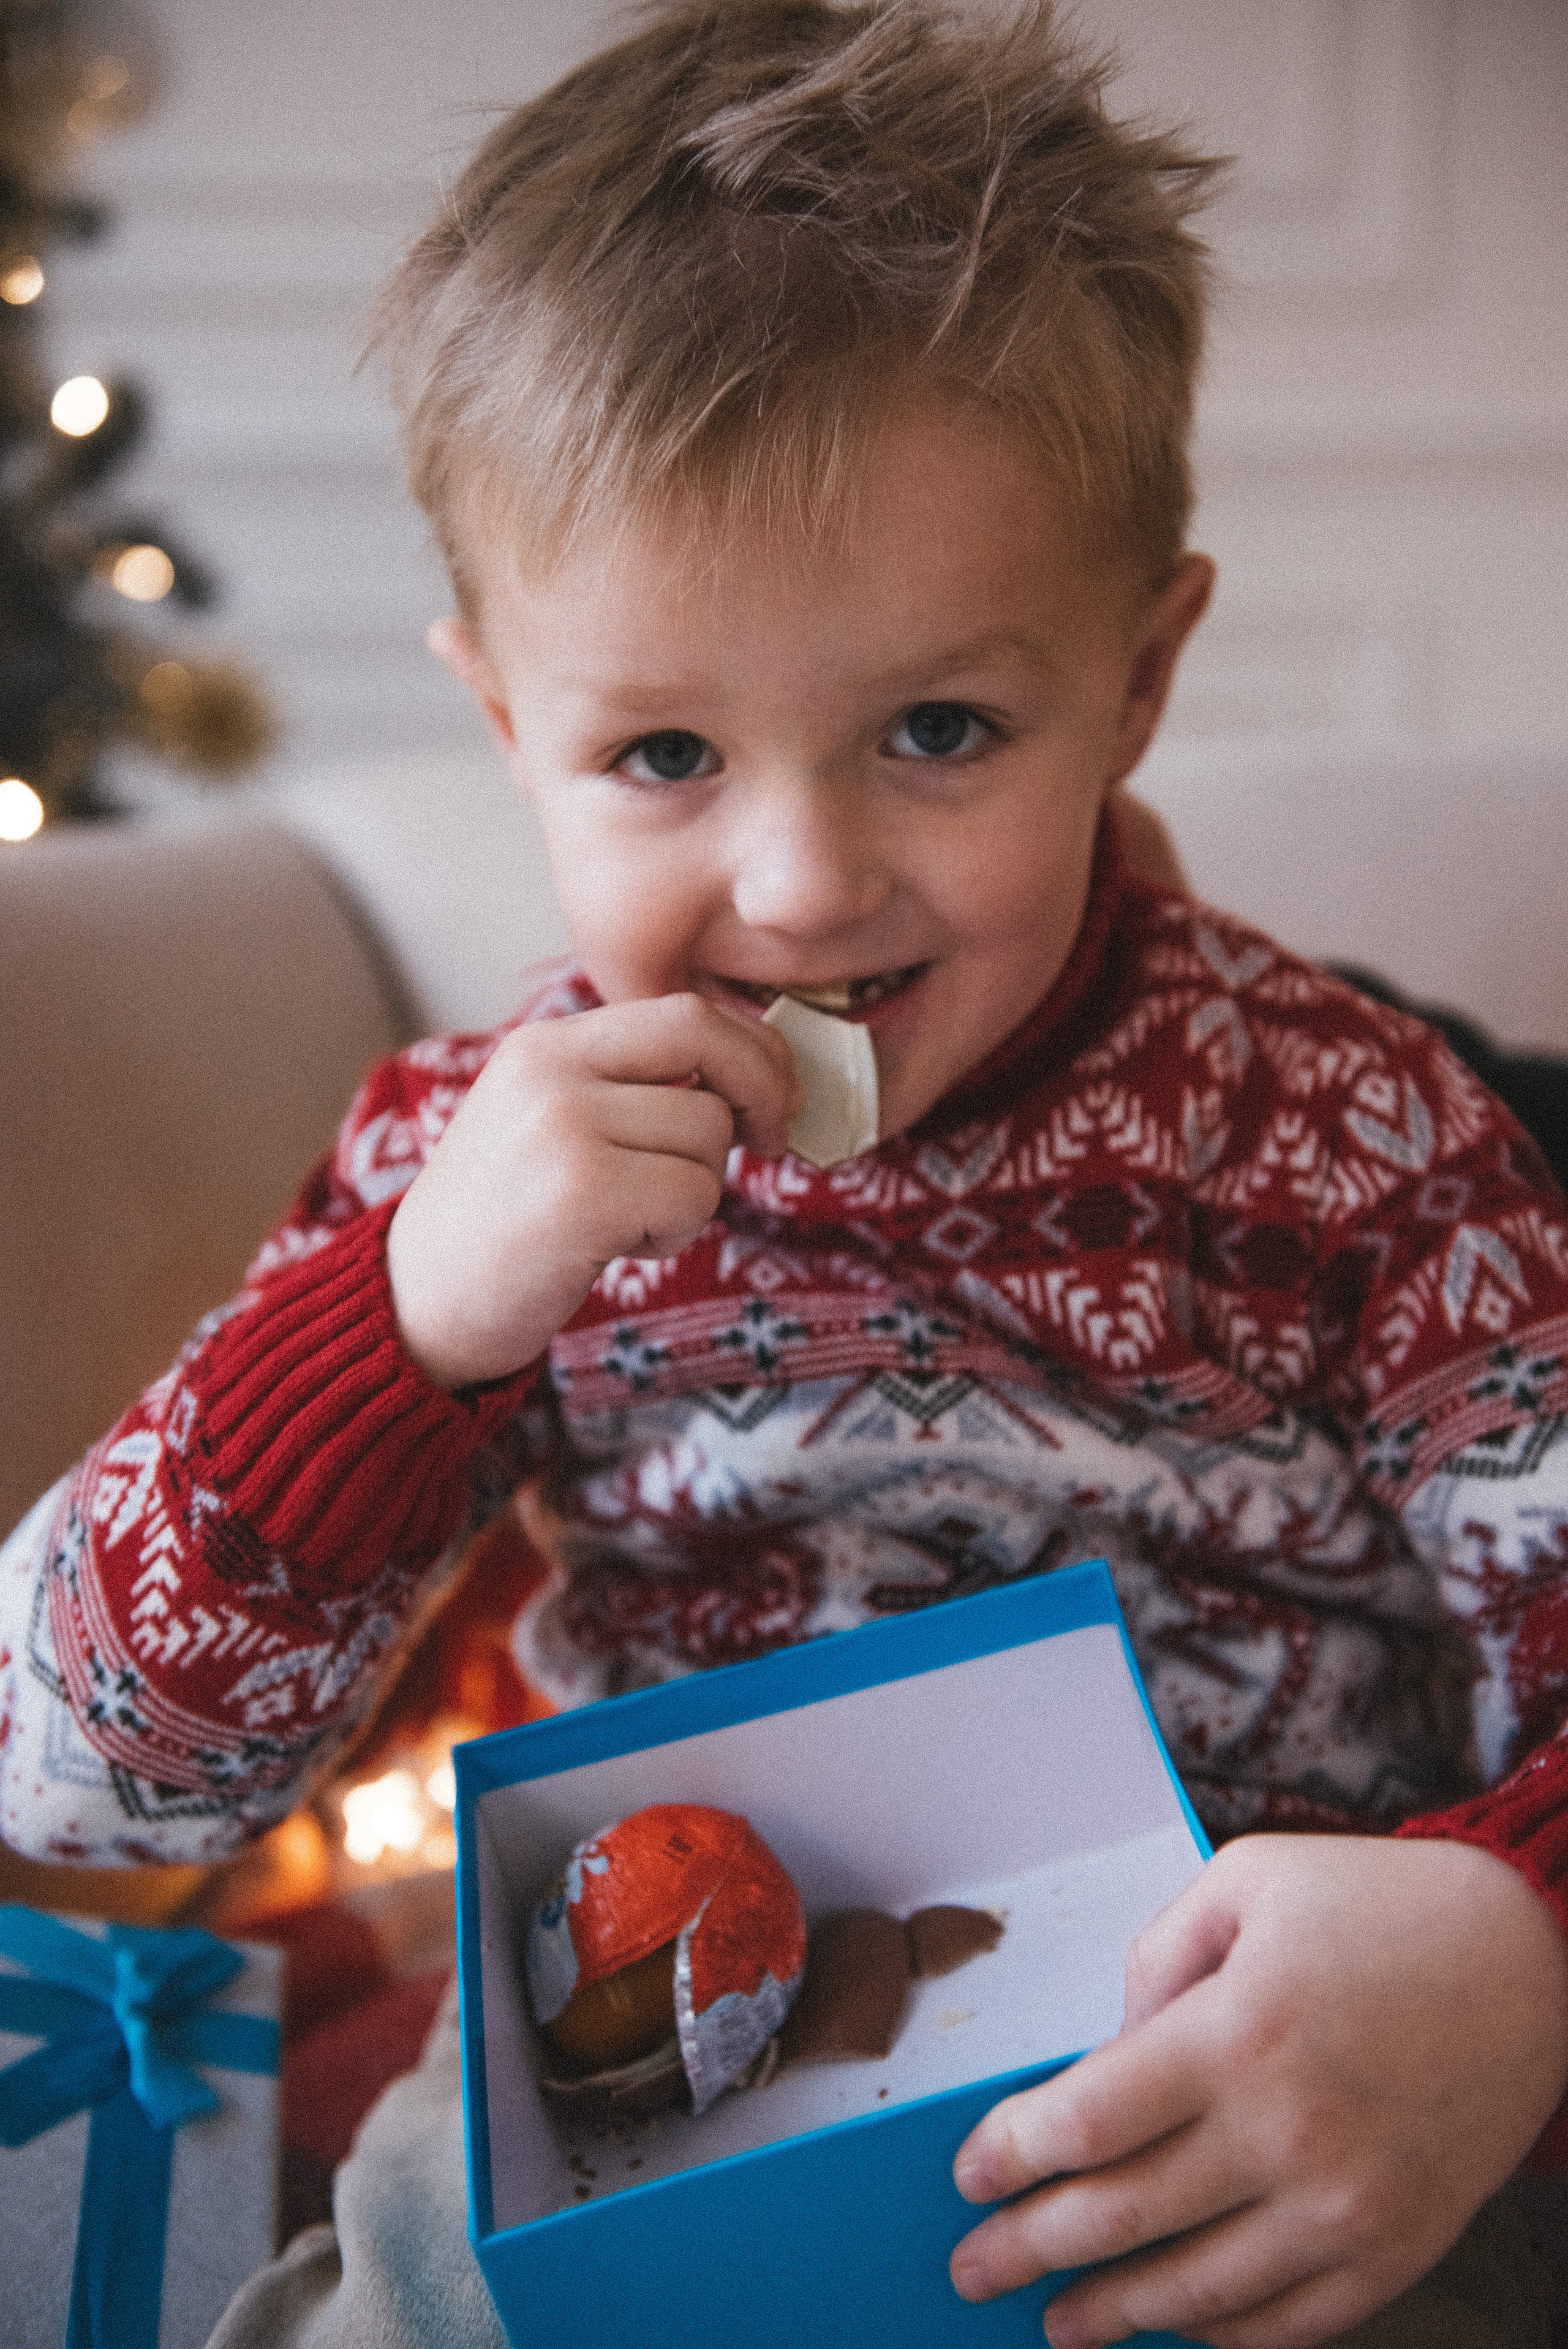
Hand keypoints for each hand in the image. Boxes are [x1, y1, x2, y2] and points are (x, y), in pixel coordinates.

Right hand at [386, 993, 796, 1386]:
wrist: (418, 1304)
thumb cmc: (505, 1225)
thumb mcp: (550, 1124)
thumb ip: (628, 1087)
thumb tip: (755, 1072)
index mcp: (545, 1044)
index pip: (684, 1010)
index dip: (751, 1049)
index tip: (769, 1095)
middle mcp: (551, 1069)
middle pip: (709, 1042)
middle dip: (763, 1090)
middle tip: (769, 1140)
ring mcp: (564, 1125)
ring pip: (709, 1133)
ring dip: (696, 1189)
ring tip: (627, 1218)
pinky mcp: (584, 1191)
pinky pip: (695, 1194)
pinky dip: (675, 1231)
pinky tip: (617, 1244)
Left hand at [949, 1833, 1567, 2348]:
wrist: (1536, 1958)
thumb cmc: (1383, 1908)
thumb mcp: (1247, 1882)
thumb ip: (1157, 1959)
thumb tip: (1107, 2049)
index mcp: (1237, 2032)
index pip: (1085, 2121)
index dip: (1011, 2156)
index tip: (969, 2175)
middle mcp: (1285, 2131)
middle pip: (1121, 2217)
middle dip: (1027, 2250)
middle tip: (971, 2269)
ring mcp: (1345, 2206)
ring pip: (1196, 2291)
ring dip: (1112, 2315)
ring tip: (1056, 2323)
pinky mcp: (1395, 2248)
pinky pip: (1290, 2323)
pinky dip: (1221, 2337)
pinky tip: (1177, 2330)